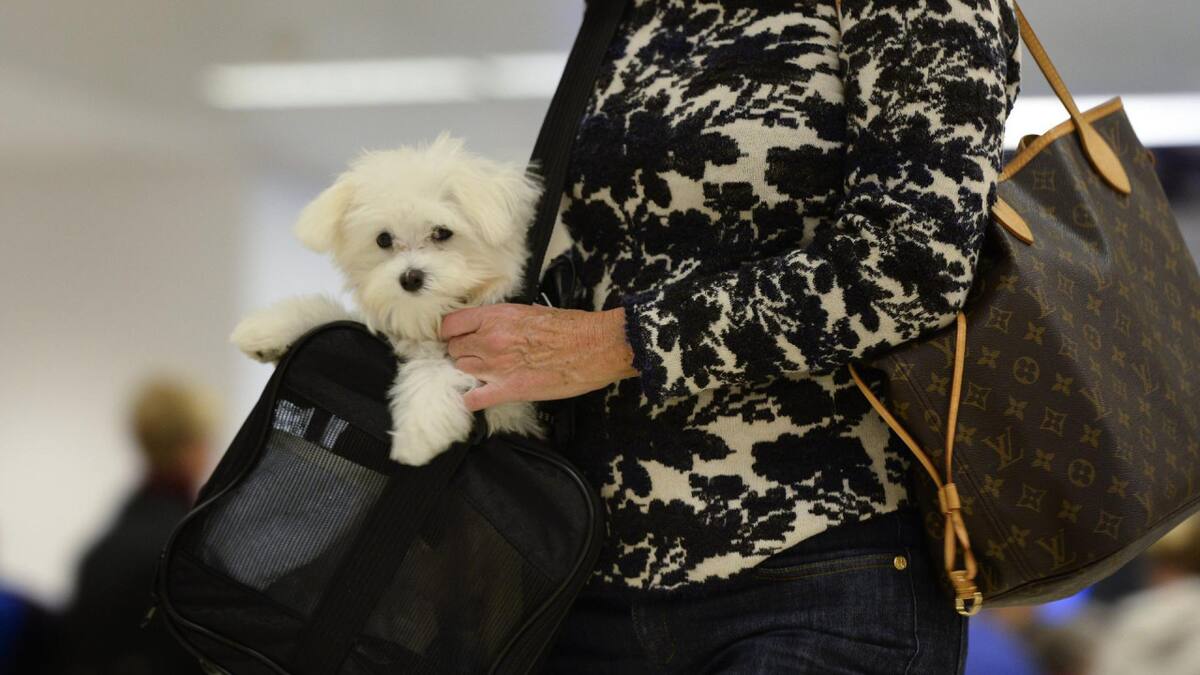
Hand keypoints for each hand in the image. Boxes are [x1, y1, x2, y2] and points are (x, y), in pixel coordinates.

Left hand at [441, 304, 637, 411]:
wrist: (594, 346)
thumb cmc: (572, 328)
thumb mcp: (532, 311)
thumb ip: (507, 319)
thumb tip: (498, 324)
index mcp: (496, 316)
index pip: (451, 325)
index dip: (452, 333)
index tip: (457, 337)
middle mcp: (490, 339)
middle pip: (454, 349)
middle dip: (463, 353)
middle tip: (477, 357)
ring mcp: (497, 366)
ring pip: (461, 370)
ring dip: (470, 372)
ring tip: (484, 374)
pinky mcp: (509, 390)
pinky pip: (473, 399)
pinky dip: (472, 399)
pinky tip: (479, 396)